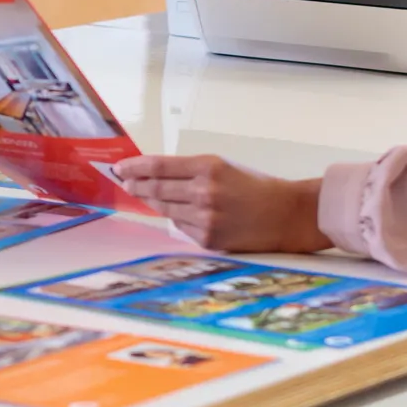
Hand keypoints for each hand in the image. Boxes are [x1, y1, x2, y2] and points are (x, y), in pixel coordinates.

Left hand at [114, 155, 330, 254]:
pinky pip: (182, 227)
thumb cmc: (256, 186)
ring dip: (151, 202)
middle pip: (156, 189)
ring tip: (141, 195)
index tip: (120, 168)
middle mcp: (203, 192)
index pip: (159, 166)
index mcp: (208, 167)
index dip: (135, 167)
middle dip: (136, 185)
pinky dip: (177, 219)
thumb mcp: (224, 167)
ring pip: (165, 210)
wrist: (286, 215)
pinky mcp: (208, 239)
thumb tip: (154, 176)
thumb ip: (191, 171)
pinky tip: (176, 213)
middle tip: (124, 182)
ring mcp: (204, 219)